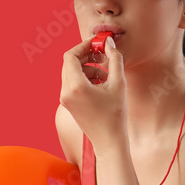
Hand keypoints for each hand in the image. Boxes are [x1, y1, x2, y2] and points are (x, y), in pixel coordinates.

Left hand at [59, 34, 127, 153]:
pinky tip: (101, 83)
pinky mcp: (68, 103)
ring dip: (87, 67)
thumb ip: (114, 59)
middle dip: (85, 56)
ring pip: (71, 73)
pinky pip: (73, 83)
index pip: (70, 56)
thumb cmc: (115, 115)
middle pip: (69, 63)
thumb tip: (108, 42)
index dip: (83, 46)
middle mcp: (66, 92)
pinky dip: (85, 78)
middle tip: (102, 54)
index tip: (97, 44)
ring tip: (105, 73)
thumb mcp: (119, 83)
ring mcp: (65, 99)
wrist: (109, 141)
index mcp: (75, 86)